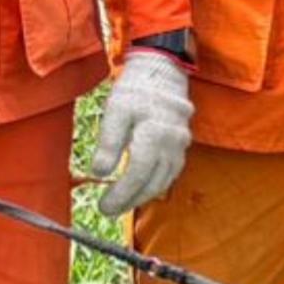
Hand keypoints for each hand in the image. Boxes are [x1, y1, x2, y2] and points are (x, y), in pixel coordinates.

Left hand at [89, 50, 193, 215]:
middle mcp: (173, 143)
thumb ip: (109, 143)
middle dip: (129, 201)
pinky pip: (171, 173)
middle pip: (152, 183)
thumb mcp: (115, 111)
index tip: (103, 206)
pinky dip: (155, 185)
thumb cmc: (136, 91)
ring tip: (121, 204)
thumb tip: (99, 173)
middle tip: (107, 210)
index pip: (138, 173)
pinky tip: (140, 190)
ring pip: (164, 182)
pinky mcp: (183, 146)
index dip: (121, 194)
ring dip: (142, 197)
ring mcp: (181, 146)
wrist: (162, 72)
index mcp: (155, 133)